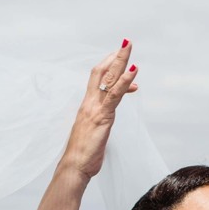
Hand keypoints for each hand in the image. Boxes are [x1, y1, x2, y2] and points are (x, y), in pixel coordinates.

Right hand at [59, 41, 138, 181]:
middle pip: (102, 72)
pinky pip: (115, 95)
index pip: (96, 79)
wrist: (74, 166)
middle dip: (115, 57)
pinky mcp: (102, 116)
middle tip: (126, 43)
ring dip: (120, 61)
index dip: (107, 66)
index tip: (120, 60)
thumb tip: (103, 123)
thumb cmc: (83, 153)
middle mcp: (89, 103)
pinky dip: (125, 81)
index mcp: (87, 106)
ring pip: (109, 79)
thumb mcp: (92, 133)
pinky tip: (134, 70)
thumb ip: (98, 123)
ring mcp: (95, 108)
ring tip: (129, 47)